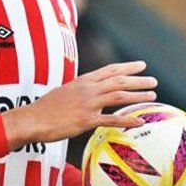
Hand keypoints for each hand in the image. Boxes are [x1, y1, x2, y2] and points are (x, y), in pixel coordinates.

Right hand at [1, 61, 156, 148]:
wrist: (32, 119)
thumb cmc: (45, 109)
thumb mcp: (63, 93)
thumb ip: (78, 92)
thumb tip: (87, 95)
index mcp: (82, 81)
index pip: (109, 70)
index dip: (127, 66)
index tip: (141, 65)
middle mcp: (87, 89)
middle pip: (118, 80)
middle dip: (138, 80)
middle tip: (153, 81)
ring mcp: (87, 104)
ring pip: (118, 96)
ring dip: (138, 95)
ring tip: (153, 96)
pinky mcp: (86, 120)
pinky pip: (111, 120)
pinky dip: (127, 119)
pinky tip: (140, 121)